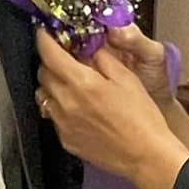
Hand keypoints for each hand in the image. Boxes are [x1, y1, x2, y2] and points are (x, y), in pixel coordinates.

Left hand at [36, 30, 188, 188]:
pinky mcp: (65, 140)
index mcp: (80, 83)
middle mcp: (64, 103)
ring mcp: (62, 124)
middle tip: (64, 57)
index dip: (44, 39)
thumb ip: (101, 59)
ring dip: (52, 85)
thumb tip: (87, 46)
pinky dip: (59, 106)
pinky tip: (78, 108)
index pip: (49, 54)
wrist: (145, 156)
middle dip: (50, 61)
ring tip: (70, 83)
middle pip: (42, 74)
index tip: (45, 32)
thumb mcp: (126, 78)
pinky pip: (53, 116)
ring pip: (43, 95)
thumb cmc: (141, 115)